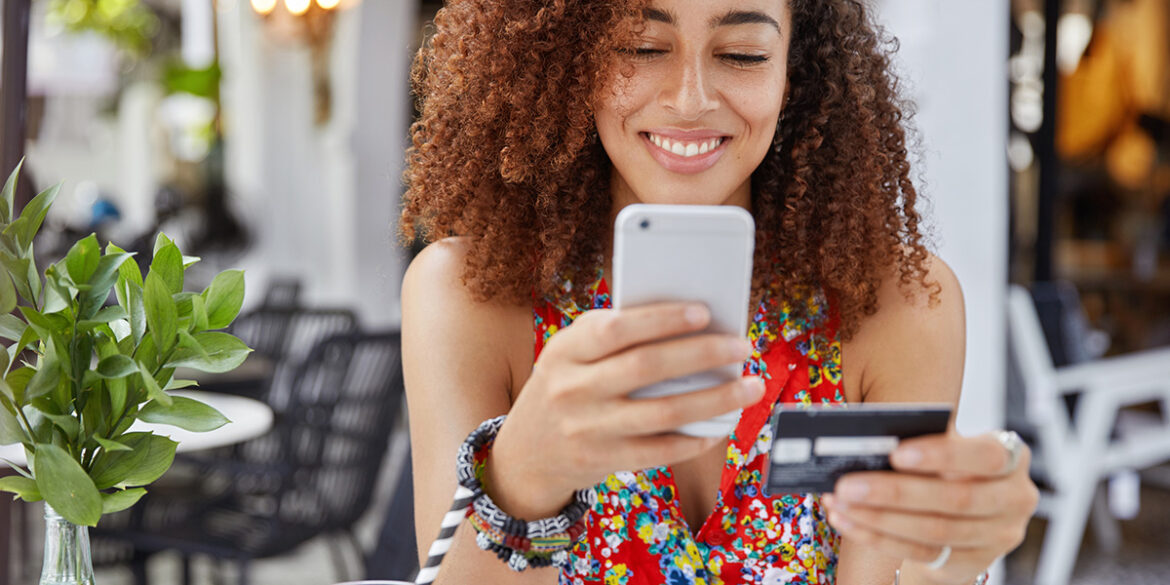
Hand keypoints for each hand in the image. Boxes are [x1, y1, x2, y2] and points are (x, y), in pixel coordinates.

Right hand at [487, 302, 763, 517]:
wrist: (526, 453)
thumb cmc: (565, 387)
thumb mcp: (570, 355)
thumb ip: (612, 337)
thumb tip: (688, 322)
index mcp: (565, 351)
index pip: (615, 328)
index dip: (661, 319)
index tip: (704, 312)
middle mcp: (573, 389)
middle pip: (647, 367)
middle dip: (702, 354)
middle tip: (742, 346)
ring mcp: (588, 428)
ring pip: (664, 412)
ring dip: (715, 399)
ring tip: (750, 386)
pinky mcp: (603, 460)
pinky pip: (660, 450)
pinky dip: (695, 438)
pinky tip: (719, 426)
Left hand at [822, 432, 1039, 584]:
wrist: (966, 510)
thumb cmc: (951, 465)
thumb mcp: (948, 448)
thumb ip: (924, 443)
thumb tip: (871, 443)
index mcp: (1013, 457)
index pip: (985, 456)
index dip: (941, 455)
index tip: (896, 453)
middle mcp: (1015, 499)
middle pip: (955, 499)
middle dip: (895, 492)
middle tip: (847, 483)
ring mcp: (998, 537)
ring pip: (934, 530)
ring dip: (878, 518)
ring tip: (839, 502)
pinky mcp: (973, 563)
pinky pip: (921, 553)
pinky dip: (878, 537)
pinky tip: (848, 521)